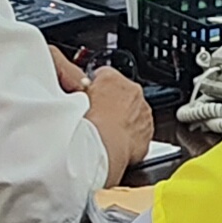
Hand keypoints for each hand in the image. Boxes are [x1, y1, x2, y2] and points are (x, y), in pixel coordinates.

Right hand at [80, 59, 154, 184]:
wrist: (103, 147)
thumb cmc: (87, 123)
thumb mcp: (74, 97)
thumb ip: (80, 89)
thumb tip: (79, 88)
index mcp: (112, 78)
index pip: (104, 75)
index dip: (95, 87)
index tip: (90, 96)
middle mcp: (133, 91)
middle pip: (121, 93)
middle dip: (111, 102)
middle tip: (96, 116)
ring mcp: (143, 112)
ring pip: (132, 111)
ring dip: (122, 118)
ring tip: (105, 131)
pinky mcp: (147, 132)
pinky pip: (139, 130)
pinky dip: (130, 135)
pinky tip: (115, 141)